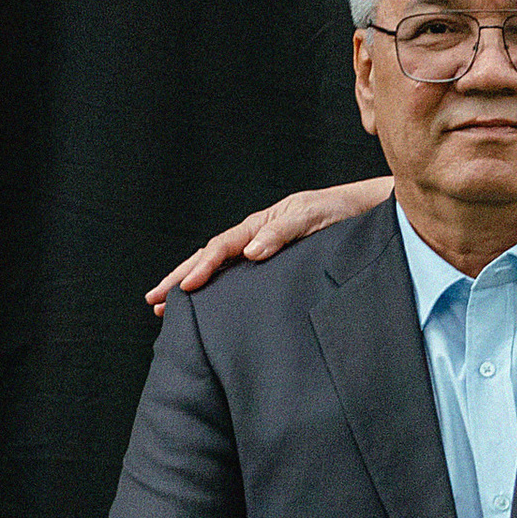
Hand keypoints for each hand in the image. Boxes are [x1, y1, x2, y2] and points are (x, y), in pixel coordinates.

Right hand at [150, 176, 395, 315]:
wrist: (364, 210)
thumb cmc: (341, 212)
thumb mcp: (314, 217)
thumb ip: (282, 232)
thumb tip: (251, 251)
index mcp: (260, 224)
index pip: (221, 247)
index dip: (201, 269)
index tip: (182, 290)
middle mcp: (255, 235)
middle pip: (208, 257)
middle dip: (178, 278)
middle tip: (152, 302)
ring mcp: (260, 247)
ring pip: (217, 266)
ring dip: (190, 283)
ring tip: (165, 307)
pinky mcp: (272, 261)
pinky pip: (235, 274)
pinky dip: (214, 287)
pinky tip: (205, 303)